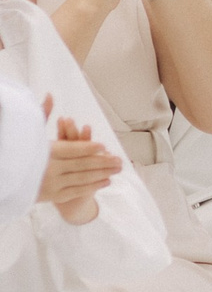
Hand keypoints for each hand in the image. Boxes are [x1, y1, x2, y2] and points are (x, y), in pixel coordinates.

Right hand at [37, 104, 122, 224]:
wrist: (11, 178)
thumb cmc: (25, 151)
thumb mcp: (33, 133)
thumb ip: (44, 114)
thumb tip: (50, 94)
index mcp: (46, 152)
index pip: (71, 150)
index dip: (88, 148)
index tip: (104, 146)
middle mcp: (49, 169)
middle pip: (81, 165)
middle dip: (103, 163)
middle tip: (120, 160)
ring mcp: (51, 184)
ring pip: (81, 178)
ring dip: (102, 174)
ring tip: (117, 169)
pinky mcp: (52, 196)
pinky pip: (76, 191)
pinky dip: (92, 186)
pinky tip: (106, 181)